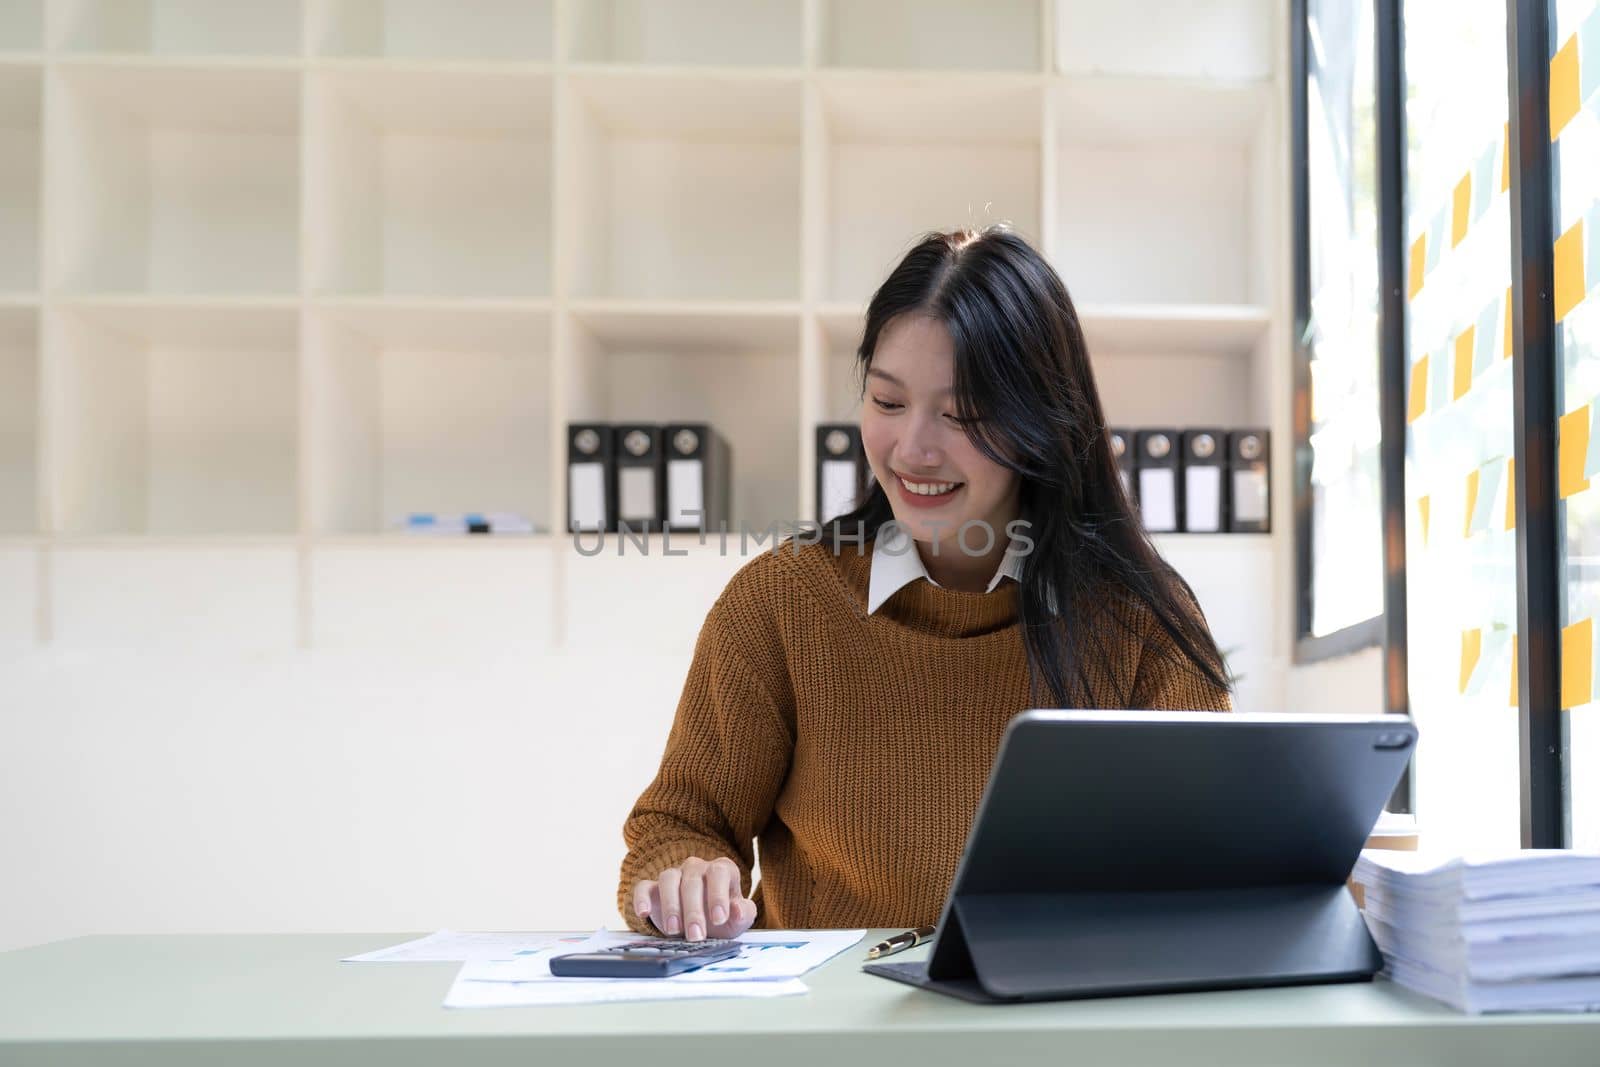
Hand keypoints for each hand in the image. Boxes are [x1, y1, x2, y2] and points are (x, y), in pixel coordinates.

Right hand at [632, 856, 756, 941]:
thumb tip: (738, 910)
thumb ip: (743, 913)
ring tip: (673, 930)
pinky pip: (643, 887)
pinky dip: (641, 898)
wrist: (702, 925)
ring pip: (668, 879)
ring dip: (671, 905)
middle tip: (696, 935)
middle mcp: (696, 868)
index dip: (718, 895)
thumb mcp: (737, 920)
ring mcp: (674, 875)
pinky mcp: (653, 888)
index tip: (719, 919)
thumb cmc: (721, 918)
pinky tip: (643, 913)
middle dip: (694, 910)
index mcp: (721, 870)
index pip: (719, 873)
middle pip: (692, 880)